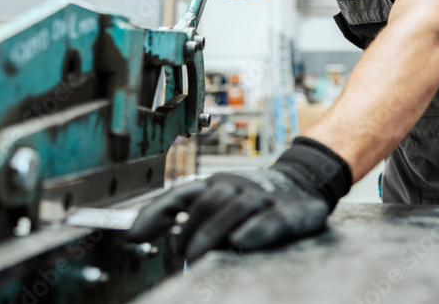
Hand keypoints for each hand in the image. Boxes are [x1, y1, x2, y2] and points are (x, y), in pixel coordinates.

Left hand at [127, 137, 350, 260]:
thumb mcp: (220, 201)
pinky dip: (255, 230)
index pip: (180, 195)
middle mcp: (237, 186)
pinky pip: (270, 219)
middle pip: (208, 201)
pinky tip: (242, 242)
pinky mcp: (288, 212)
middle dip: (191, 230)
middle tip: (183, 257)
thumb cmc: (255, 198)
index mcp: (216, 183)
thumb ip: (187, 215)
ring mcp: (263, 197)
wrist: (306, 181)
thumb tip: (139, 234)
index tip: (132, 236)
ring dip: (213, 232)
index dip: (155, 214)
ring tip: (197, 256)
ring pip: (234, 208)